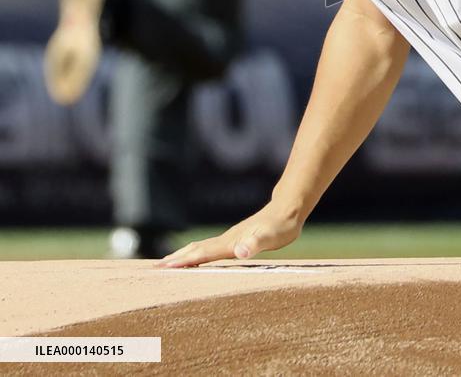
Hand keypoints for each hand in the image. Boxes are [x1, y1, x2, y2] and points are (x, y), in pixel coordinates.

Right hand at [161, 200, 303, 267]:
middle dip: (176, 258)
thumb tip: (240, 251)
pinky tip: (196, 258)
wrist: (288, 208)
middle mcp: (226, 240)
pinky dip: (196, 254)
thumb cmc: (281, 226)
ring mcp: (230, 238)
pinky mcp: (235, 239)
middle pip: (196, 249)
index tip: (164, 267)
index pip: (203, 253)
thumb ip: (255, 244)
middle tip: (154, 269)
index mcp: (230, 242)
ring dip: (183, 256)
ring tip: (166, 264)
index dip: (184, 261)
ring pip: (201, 247)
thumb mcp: (271, 237)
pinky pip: (210, 248)